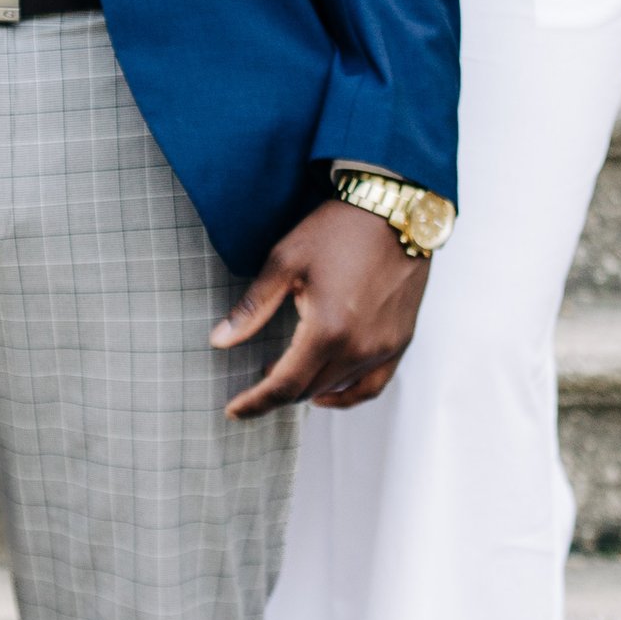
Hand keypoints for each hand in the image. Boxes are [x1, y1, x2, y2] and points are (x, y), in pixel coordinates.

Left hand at [213, 198, 428, 417]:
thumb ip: (253, 307)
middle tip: (254, 381)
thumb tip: (220, 341)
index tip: (234, 410)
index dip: (255, 403)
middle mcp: (359, 348)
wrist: (394, 210)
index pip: (284, 385)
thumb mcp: (285, 261)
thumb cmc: (338, 230)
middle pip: (308, 390)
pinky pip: (372, 385)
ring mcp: (384, 348)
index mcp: (327, 330)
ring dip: (307, 389)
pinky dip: (347, 395)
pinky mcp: (400, 341)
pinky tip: (326, 391)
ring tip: (286, 374)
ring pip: (338, 389)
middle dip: (277, 393)